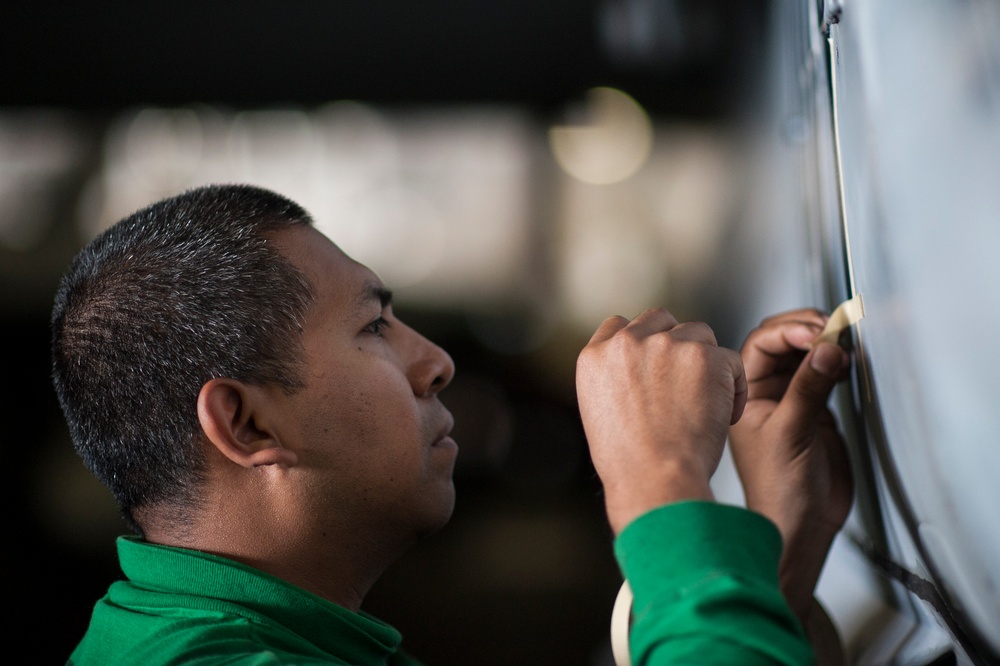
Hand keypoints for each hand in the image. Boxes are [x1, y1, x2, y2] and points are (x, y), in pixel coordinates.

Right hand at [576, 308, 746, 534]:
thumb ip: (615, 379)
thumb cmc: (630, 464)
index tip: (655, 369)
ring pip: (698, 333)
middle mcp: (626, 343)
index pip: (619, 326)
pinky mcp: (704, 357)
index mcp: (594, 356)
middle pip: (660, 319)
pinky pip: (730, 359)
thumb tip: (641, 370)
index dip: (642, 344)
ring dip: (706, 361)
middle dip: (675, 344)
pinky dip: (734, 385)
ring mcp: (665, 345)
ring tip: (708, 401)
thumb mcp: (599, 414)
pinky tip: (726, 414)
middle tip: (687, 383)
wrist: (654, 481)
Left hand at [728, 309, 851, 620]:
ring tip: (841, 344)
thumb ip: (809, 389)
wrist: (800, 524)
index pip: (760, 344)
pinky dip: (835, 363)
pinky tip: (845, 363)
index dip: (788, 332)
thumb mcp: (792, 431)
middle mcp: (764, 392)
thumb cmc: (778, 489)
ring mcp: (790, 399)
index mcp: (744, 393)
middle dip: (806, 330)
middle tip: (831, 332)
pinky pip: (823, 373)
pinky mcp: (815, 409)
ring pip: (804, 355)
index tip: (815, 334)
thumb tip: (825, 350)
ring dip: (823, 344)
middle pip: (782, 342)